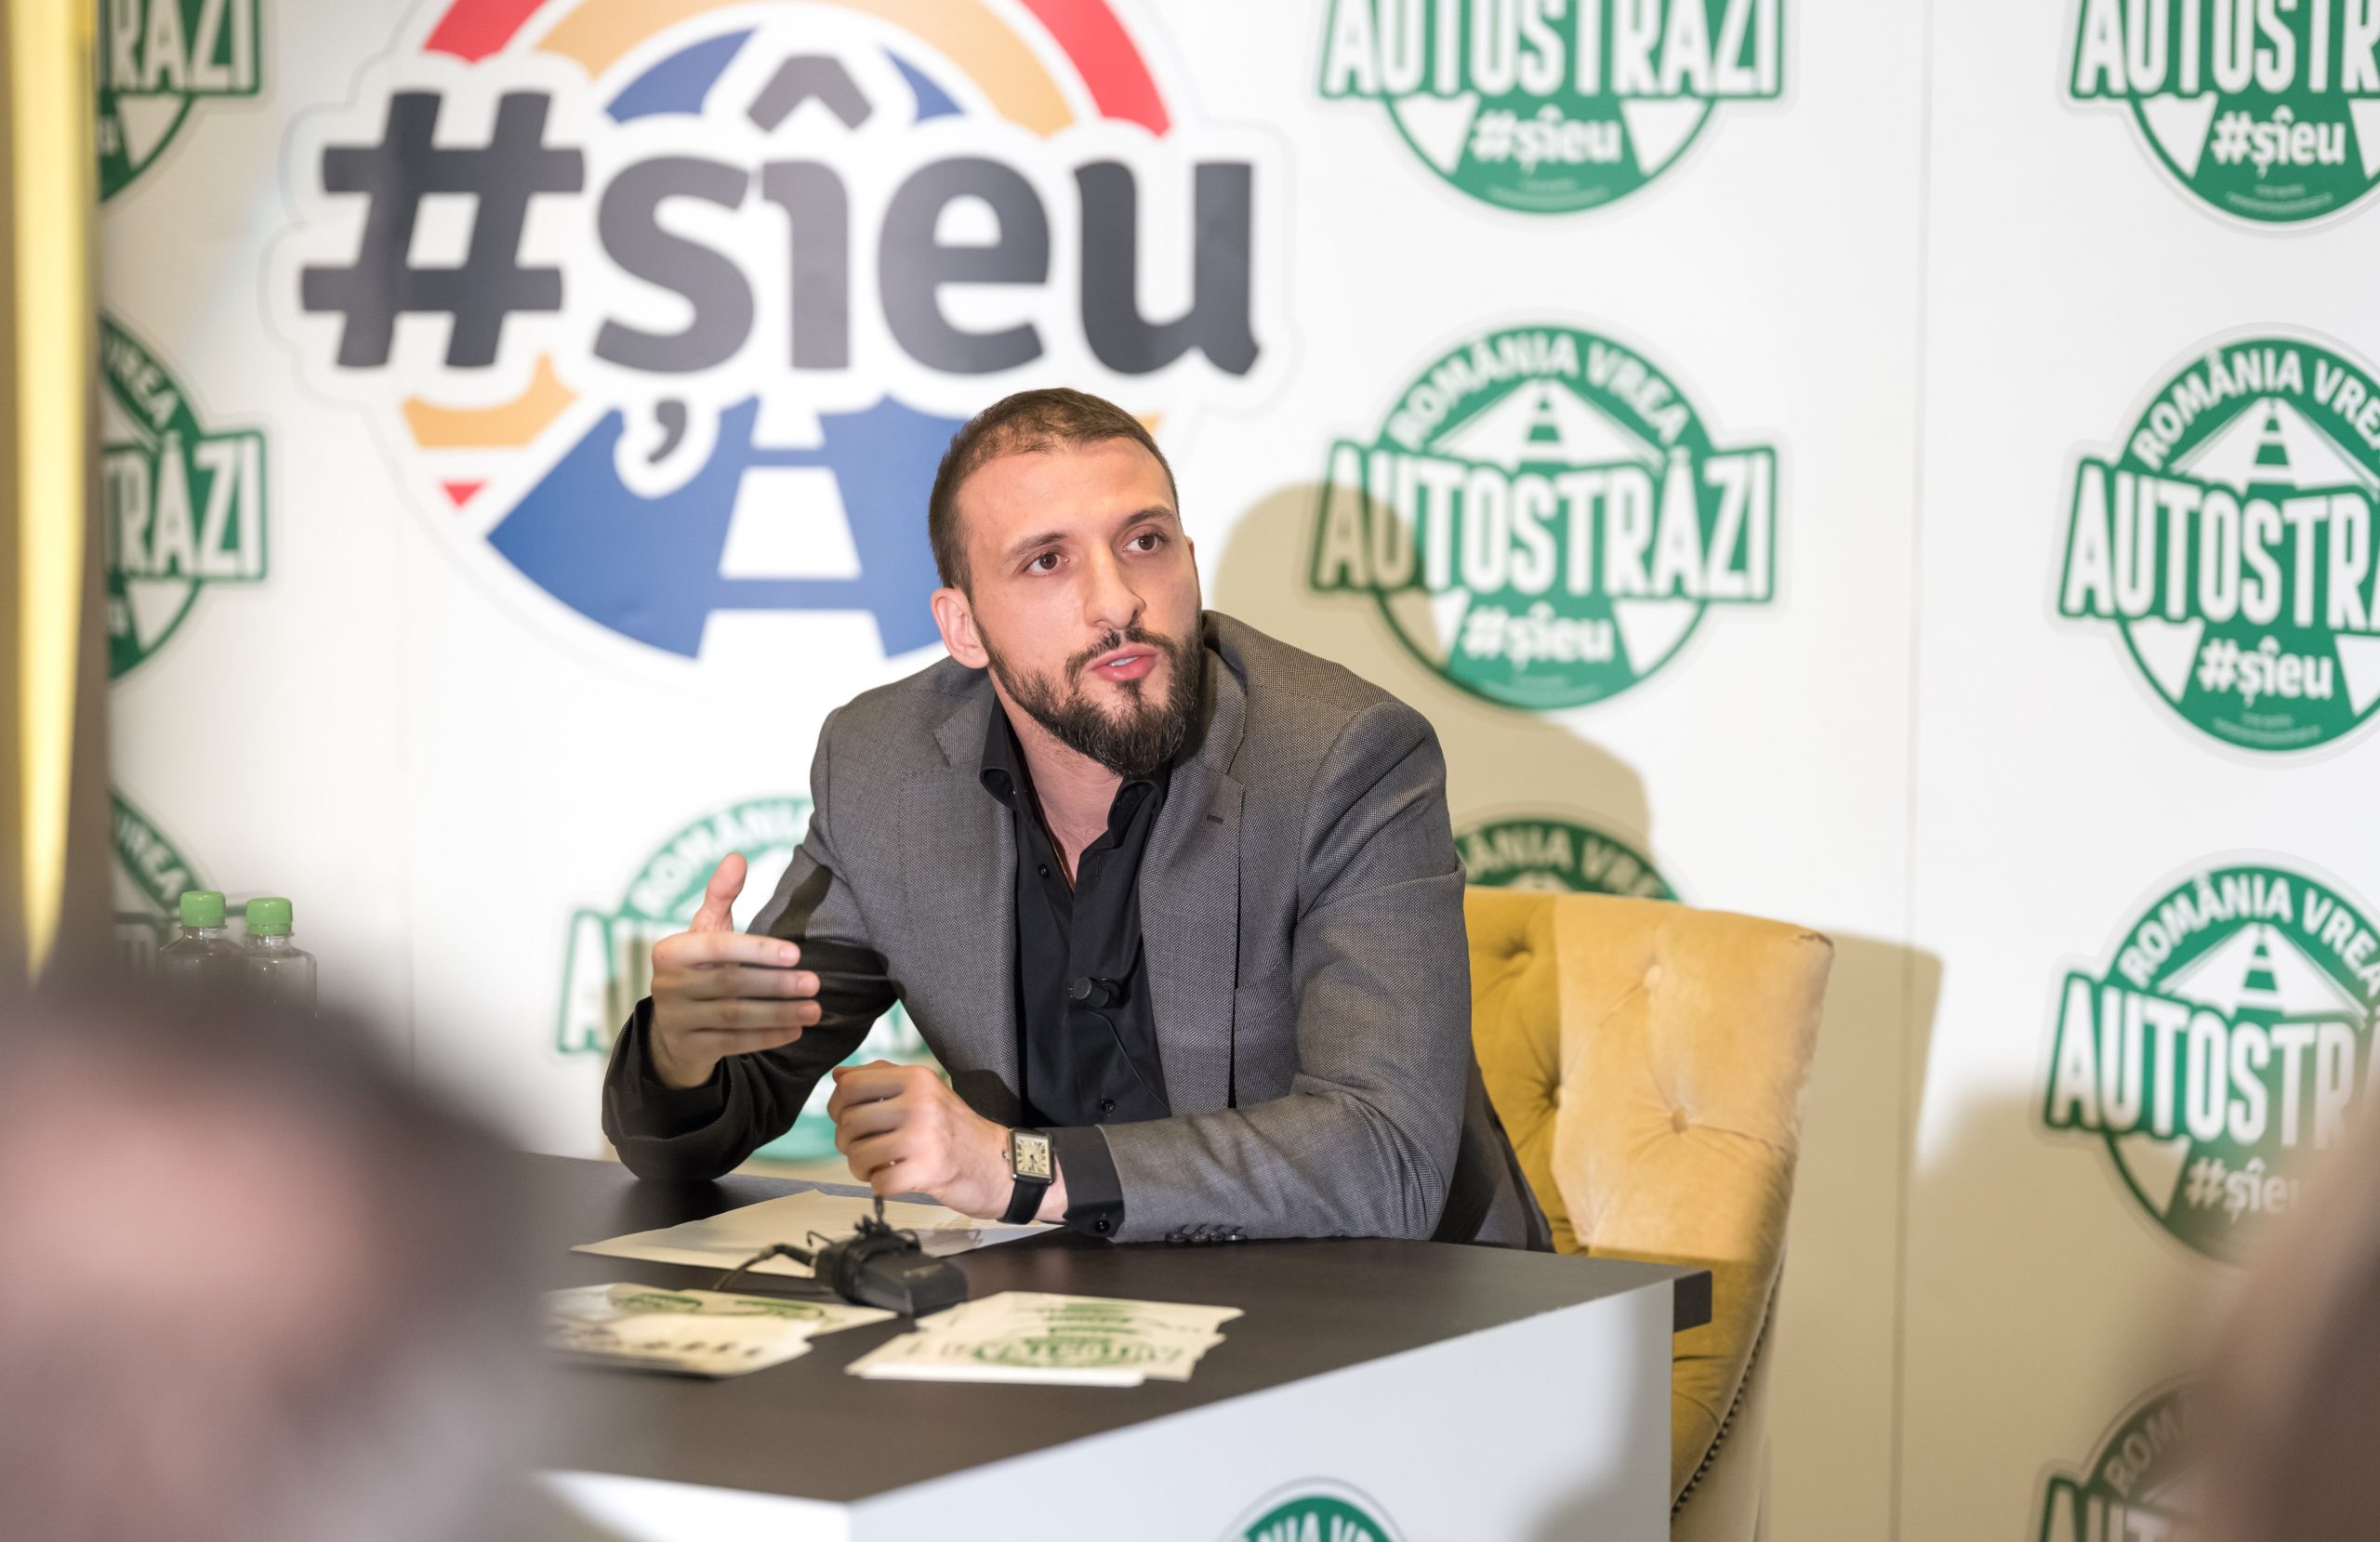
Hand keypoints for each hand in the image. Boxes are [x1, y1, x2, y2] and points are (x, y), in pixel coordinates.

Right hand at [647, 854, 820, 1089]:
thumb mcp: (703, 932)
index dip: (757, 950)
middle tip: (816, 983)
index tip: (796, 953)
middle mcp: (666, 986)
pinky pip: (734, 1043)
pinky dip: (768, 1036)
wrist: (671, 1029)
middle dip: (777, 984)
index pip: (717, 947)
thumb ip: (720, 896)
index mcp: (670, 951)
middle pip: (730, 984)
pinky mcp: (689, 1048)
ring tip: (816, 1009)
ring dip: (779, 1013)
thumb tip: (737, 856)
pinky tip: (797, 1029)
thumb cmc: (697, 968)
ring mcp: (676, 1020)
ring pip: (735, 1017)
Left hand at [827, 1062, 1065, 1220]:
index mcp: (917, 1078)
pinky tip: (894, 1180)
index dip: (837, 1105)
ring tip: (877, 1166)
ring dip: (860, 1167)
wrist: (1000, 1163)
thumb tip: (839, 1076)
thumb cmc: (956, 1130)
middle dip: (847, 1142)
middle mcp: (920, 1103)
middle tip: (864, 1148)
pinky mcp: (928, 1170)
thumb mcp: (925, 1092)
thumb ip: (882, 1079)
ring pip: (858, 1154)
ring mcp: (925, 1137)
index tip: (846, 1118)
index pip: (851, 1085)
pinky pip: (879, 1183)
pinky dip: (879, 1186)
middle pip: (850, 1122)